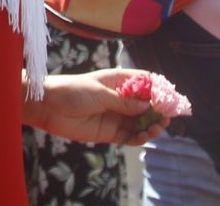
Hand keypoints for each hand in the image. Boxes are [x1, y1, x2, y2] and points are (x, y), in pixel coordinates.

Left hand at [22, 69, 168, 145]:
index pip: (146, 83)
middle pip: (147, 105)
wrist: (48, 107)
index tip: (170, 100)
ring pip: (142, 123)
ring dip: (151, 126)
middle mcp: (121, 98)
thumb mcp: (100, 94)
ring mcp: (117, 116)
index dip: (159, 90)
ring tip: (154, 129)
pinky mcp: (111, 132)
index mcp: (119, 81)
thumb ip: (124, 102)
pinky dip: (139, 138)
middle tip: (165, 119)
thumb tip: (148, 105)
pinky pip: (131, 136)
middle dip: (159, 112)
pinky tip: (142, 137)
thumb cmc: (72, 91)